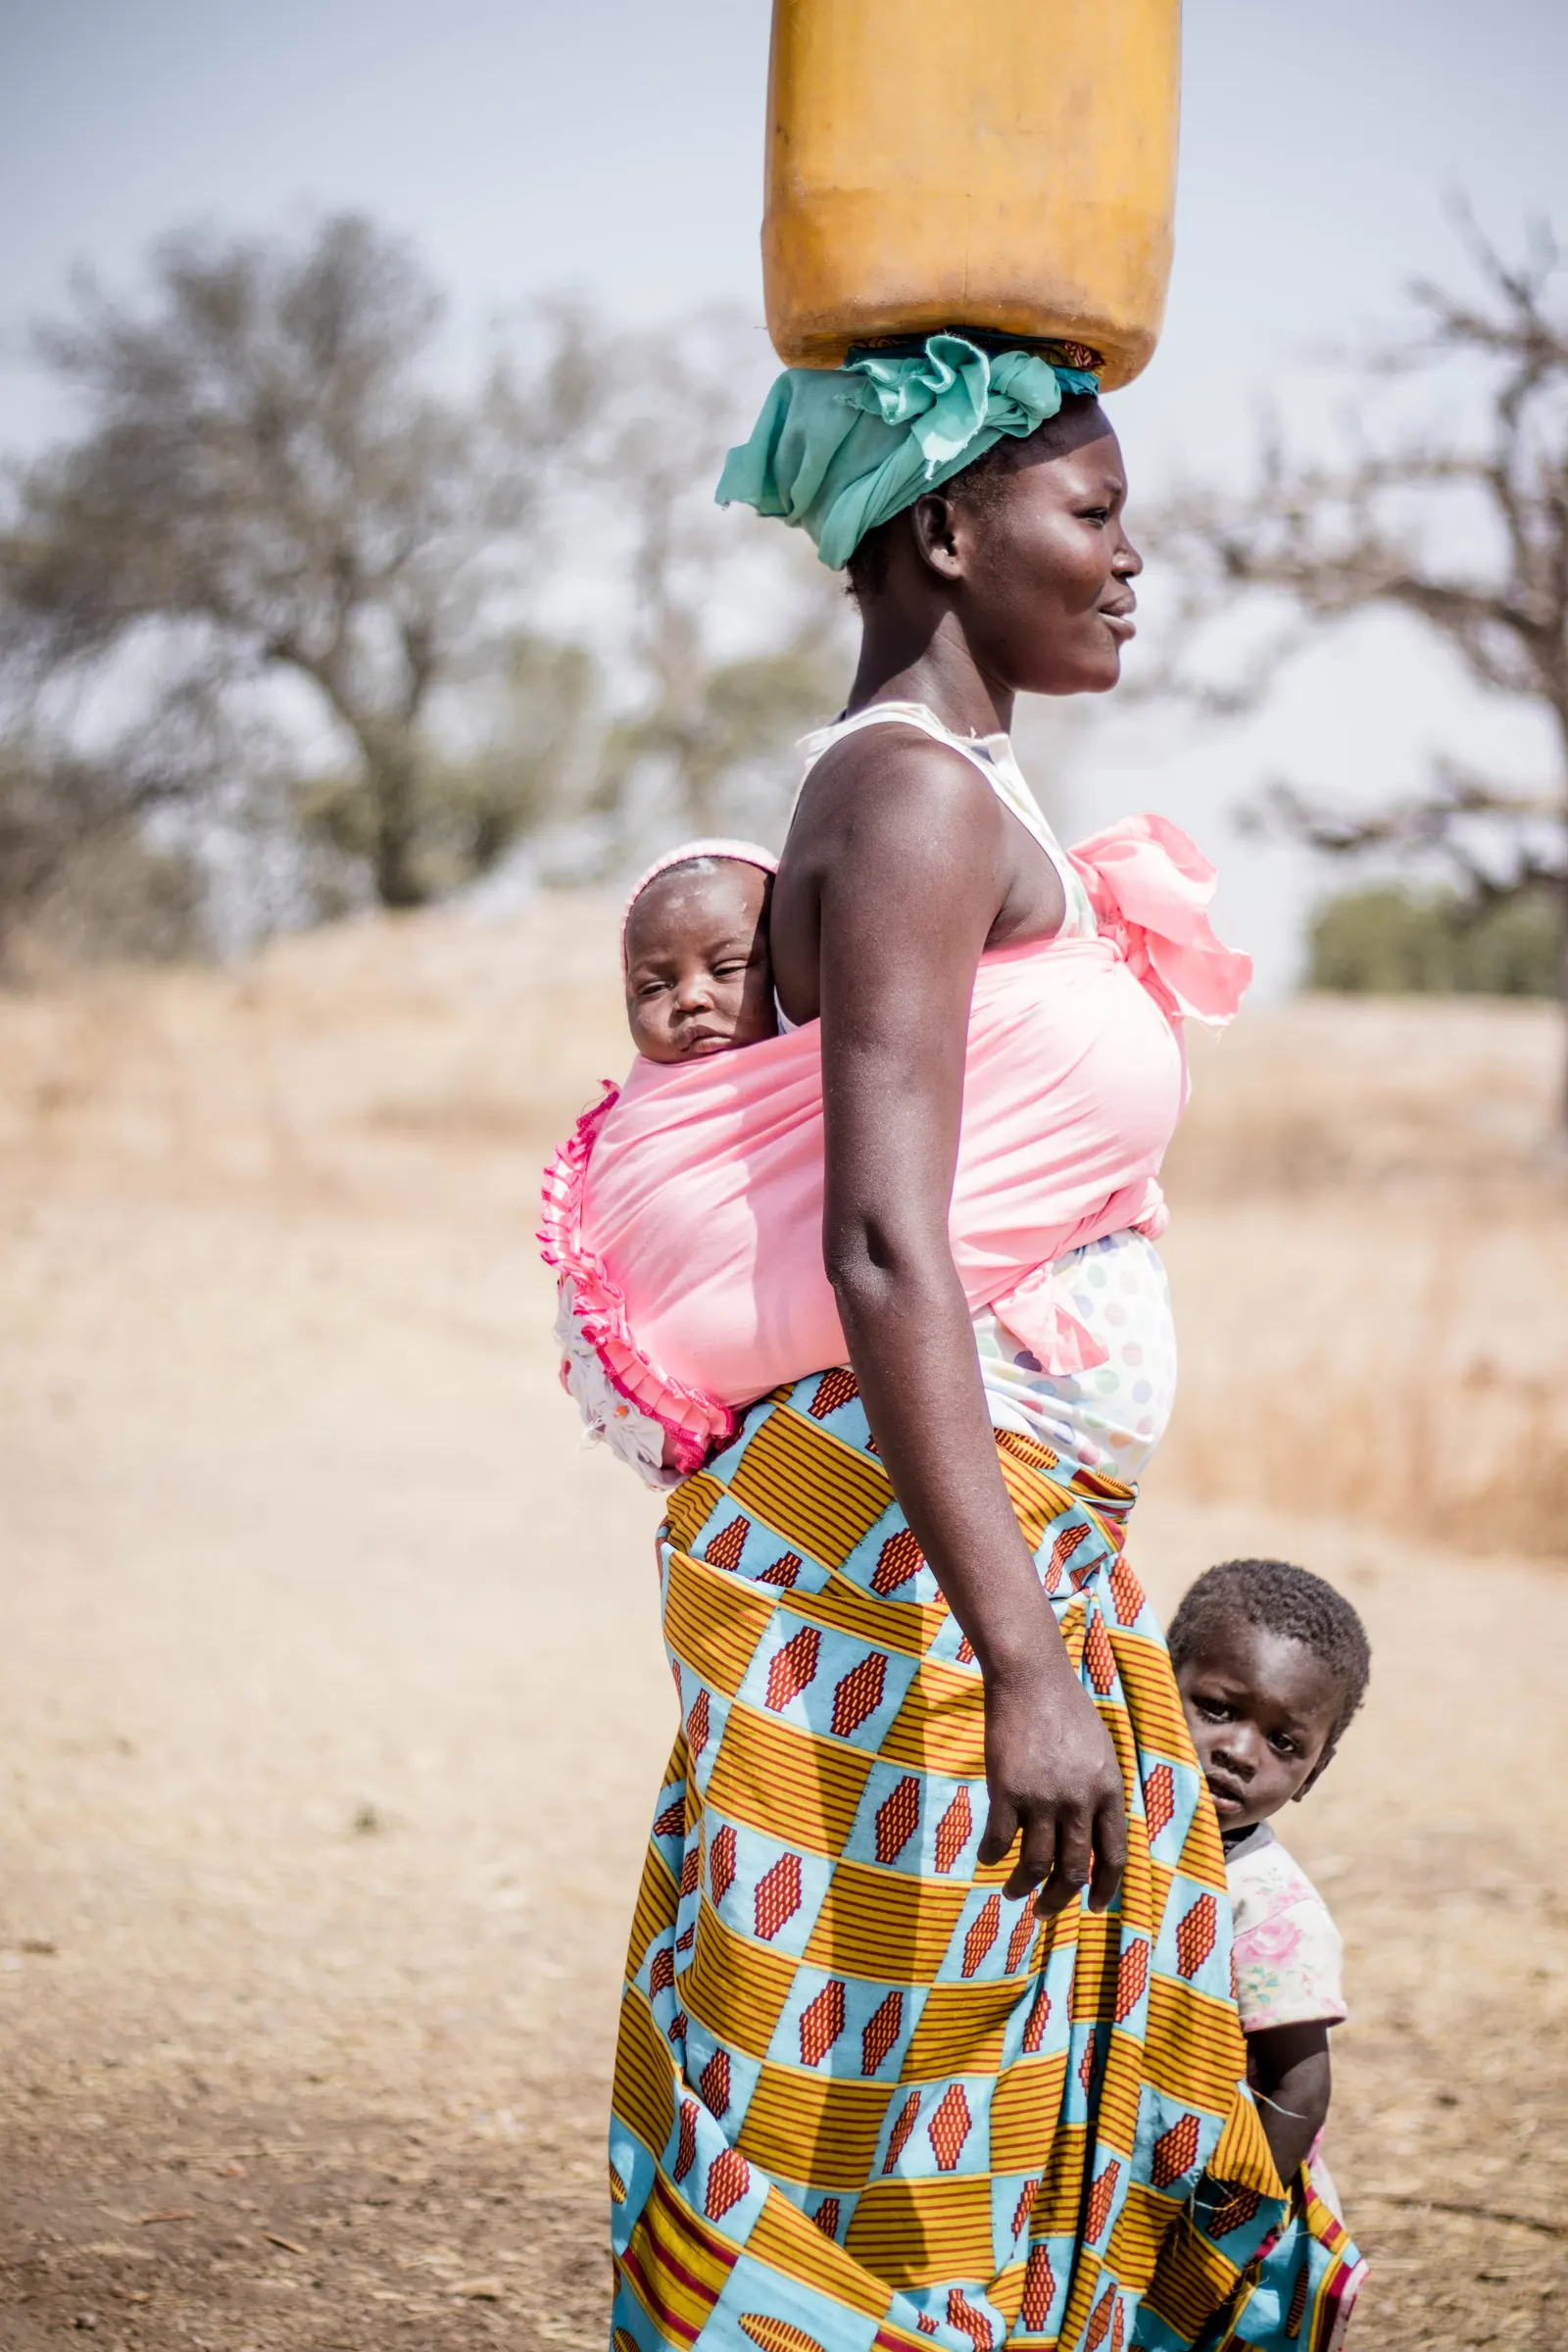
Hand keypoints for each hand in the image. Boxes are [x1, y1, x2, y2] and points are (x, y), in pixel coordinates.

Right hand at [978, 1651, 1127, 1915]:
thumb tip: (1096, 1832)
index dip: (1105, 1888)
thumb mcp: (1100, 1751)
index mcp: (1108, 1792)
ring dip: (1023, 1887)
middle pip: (1073, 1869)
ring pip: (1036, 1864)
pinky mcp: (1008, 1790)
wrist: (1031, 1677)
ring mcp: (1043, 1798)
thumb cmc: (1066, 1708)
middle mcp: (1079, 1801)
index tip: (1095, 1908)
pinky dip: (993, 1856)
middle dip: (1059, 1900)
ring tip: (1014, 1893)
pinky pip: (1000, 1841)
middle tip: (1045, 1912)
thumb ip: (1100, 1791)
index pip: (1113, 1855)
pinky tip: (988, 1858)